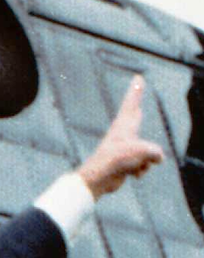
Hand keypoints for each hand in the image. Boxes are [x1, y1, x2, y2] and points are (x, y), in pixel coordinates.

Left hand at [78, 75, 163, 199]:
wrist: (98, 179)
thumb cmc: (115, 161)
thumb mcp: (142, 153)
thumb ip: (156, 152)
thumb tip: (157, 159)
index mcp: (124, 126)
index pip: (132, 104)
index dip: (136, 91)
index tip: (137, 78)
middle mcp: (124, 134)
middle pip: (134, 115)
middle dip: (135, 102)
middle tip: (136, 86)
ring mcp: (124, 147)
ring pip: (147, 152)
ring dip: (144, 162)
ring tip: (130, 164)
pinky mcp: (125, 161)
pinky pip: (143, 165)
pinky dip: (140, 171)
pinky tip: (130, 174)